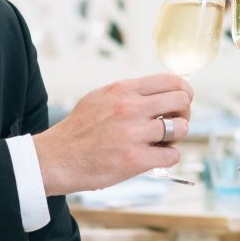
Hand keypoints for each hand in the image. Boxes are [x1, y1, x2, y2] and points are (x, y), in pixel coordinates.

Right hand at [34, 75, 190, 194]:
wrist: (55, 158)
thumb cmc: (78, 130)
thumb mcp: (101, 98)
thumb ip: (129, 93)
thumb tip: (160, 93)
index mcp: (123, 89)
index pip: (172, 80)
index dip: (183, 92)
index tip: (181, 103)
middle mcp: (131, 107)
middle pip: (182, 101)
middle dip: (184, 113)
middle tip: (174, 123)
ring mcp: (134, 133)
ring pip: (181, 128)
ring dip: (176, 137)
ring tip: (160, 142)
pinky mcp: (135, 159)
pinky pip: (172, 155)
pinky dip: (167, 157)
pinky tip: (153, 157)